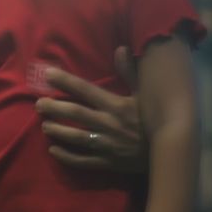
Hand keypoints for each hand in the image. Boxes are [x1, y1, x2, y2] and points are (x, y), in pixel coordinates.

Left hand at [36, 46, 145, 172]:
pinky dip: (67, 156)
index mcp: (116, 105)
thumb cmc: (155, 120)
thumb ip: (131, 72)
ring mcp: (108, 145)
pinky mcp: (109, 162)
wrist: (173, 152)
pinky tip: (54, 150)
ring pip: (76, 137)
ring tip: (44, 125)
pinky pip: (84, 161)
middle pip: (75, 114)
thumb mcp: (147, 95)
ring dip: (58, 131)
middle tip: (39, 104)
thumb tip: (121, 49)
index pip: (86, 90)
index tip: (48, 74)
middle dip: (54, 108)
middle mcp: (109, 124)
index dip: (65, 81)